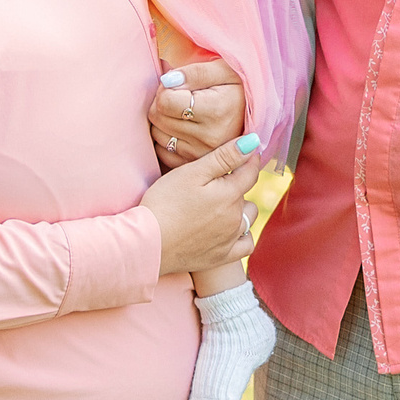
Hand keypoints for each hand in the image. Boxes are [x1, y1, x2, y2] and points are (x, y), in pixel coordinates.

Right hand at [141, 133, 266, 276]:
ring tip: (220, 205)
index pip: (250, 172)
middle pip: (246, 194)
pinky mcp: (221, 257)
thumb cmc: (165, 203)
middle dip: (235, 185)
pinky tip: (231, 230)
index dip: (249, 159)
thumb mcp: (192, 173)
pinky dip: (243, 235)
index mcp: (229, 194)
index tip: (246, 152)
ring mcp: (230, 239)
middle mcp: (235, 217)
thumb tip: (252, 142)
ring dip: (240, 209)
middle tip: (214, 182)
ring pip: (248, 217)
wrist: (147, 243)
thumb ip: (224, 157)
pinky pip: (246, 244)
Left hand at [149, 60, 244, 164]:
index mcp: (215, 111)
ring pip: (157, 133)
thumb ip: (194, 72)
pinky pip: (161, 150)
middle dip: (161, 102)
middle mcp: (208, 137)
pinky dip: (165, 137)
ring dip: (162, 119)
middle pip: (158, 117)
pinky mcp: (193, 164)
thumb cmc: (236, 86)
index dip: (165, 88)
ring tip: (181, 111)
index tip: (177, 85)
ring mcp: (200, 154)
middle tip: (179, 96)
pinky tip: (180, 127)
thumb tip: (166, 81)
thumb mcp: (223, 70)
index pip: (165, 101)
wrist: (254, 115)